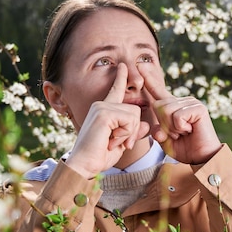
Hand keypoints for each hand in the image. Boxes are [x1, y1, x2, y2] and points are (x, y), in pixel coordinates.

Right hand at [65, 64, 149, 178]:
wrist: (84, 165)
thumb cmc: (100, 156)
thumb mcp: (121, 143)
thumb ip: (134, 133)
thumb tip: (147, 125)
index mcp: (104, 110)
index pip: (116, 90)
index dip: (121, 78)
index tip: (124, 66)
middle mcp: (102, 105)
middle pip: (136, 110)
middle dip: (134, 130)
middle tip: (121, 143)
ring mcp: (102, 107)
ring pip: (135, 115)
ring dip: (129, 134)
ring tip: (113, 142)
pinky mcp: (104, 113)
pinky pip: (130, 120)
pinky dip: (125, 134)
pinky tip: (112, 141)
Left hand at [137, 62, 221, 163]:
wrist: (202, 158)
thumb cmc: (186, 149)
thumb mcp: (165, 141)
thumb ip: (157, 132)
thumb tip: (156, 129)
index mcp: (173, 107)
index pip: (158, 92)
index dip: (149, 79)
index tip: (141, 65)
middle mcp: (182, 101)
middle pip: (159, 105)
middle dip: (164, 125)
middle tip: (177, 134)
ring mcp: (192, 103)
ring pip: (167, 111)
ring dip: (172, 128)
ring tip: (185, 132)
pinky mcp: (198, 108)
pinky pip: (177, 116)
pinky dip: (180, 127)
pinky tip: (190, 130)